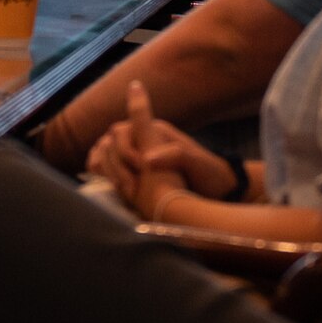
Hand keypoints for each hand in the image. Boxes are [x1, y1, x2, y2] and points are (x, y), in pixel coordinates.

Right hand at [86, 82, 237, 203]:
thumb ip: (176, 156)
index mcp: (155, 132)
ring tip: (122, 190)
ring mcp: (137, 158)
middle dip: (114, 163)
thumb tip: (147, 159)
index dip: (124, 149)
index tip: (140, 168)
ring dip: (107, 170)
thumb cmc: (209, 175)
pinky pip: (108, 169)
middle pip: (109, 143)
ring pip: (105, 155)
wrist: (218, 192)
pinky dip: (103, 174)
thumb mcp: (197, 163)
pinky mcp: (135, 175)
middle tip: (130, 187)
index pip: (121, 131)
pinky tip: (110, 188)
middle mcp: (143, 141)